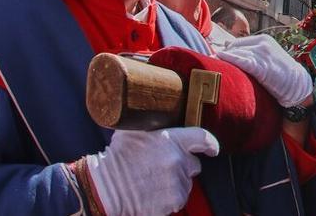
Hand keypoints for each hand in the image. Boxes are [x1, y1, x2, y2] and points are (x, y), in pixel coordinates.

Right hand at [83, 127, 218, 215]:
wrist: (104, 188)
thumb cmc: (116, 157)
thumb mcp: (134, 130)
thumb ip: (154, 123)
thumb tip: (160, 112)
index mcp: (172, 140)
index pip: (203, 139)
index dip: (210, 145)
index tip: (212, 150)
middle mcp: (178, 162)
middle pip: (194, 164)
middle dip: (183, 165)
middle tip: (163, 166)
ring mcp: (176, 184)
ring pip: (186, 183)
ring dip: (175, 182)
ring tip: (152, 180)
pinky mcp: (172, 203)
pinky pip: (177, 199)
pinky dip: (168, 198)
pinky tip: (151, 192)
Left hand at [218, 34, 311, 107]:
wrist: (296, 83)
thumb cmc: (280, 72)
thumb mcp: (267, 56)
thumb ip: (251, 51)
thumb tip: (226, 46)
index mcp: (263, 39)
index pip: (237, 42)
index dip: (226, 51)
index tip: (215, 58)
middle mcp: (263, 43)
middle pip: (235, 47)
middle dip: (223, 55)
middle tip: (209, 62)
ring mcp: (263, 53)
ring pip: (237, 53)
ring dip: (224, 59)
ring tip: (210, 64)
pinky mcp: (263, 65)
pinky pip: (242, 61)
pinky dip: (230, 60)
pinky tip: (221, 61)